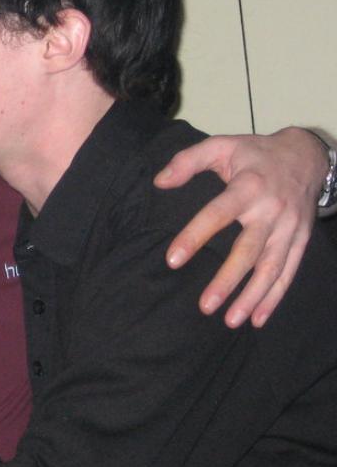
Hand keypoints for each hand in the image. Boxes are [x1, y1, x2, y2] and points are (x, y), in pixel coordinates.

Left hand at [154, 127, 326, 327]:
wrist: (307, 155)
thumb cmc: (255, 153)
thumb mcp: (221, 146)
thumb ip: (188, 161)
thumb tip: (159, 182)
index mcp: (248, 187)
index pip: (218, 214)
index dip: (195, 235)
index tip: (172, 259)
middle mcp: (271, 211)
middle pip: (248, 251)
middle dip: (227, 280)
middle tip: (205, 305)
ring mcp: (289, 229)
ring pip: (270, 268)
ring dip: (251, 297)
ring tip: (229, 320)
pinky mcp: (301, 240)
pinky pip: (288, 272)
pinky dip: (274, 297)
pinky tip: (257, 318)